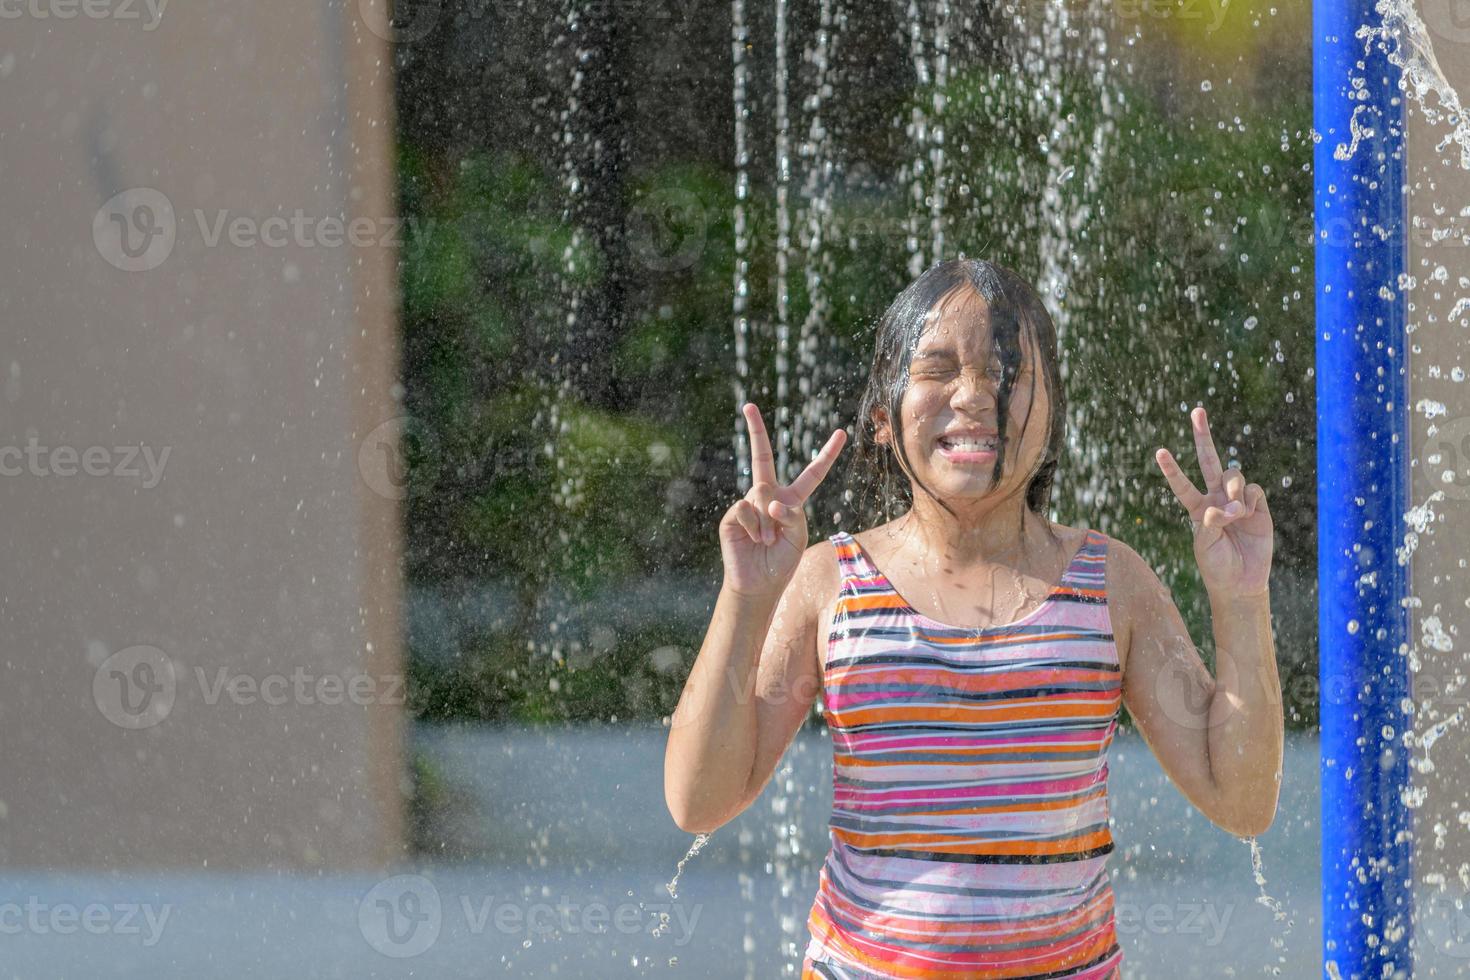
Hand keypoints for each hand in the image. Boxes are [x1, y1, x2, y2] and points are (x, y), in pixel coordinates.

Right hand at [719, 402, 846, 600]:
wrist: (758, 583)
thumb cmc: (782, 561)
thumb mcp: (798, 537)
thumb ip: (791, 515)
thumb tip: (768, 501)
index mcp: (792, 500)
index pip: (812, 473)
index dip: (827, 454)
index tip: (841, 433)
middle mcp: (768, 495)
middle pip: (761, 456)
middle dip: (755, 430)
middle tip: (748, 405)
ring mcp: (749, 503)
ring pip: (761, 494)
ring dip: (768, 522)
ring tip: (766, 541)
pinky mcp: (733, 515)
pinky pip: (746, 507)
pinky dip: (754, 525)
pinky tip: (753, 539)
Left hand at [1155, 406, 1273, 601]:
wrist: (1242, 582)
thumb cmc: (1218, 566)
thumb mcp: (1205, 547)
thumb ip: (1210, 524)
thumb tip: (1223, 506)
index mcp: (1197, 509)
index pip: (1182, 484)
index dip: (1172, 469)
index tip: (1159, 452)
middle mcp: (1216, 498)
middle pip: (1209, 461)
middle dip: (1203, 436)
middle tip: (1197, 411)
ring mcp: (1237, 500)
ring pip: (1234, 475)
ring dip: (1232, 491)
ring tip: (1234, 514)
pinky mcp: (1257, 505)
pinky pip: (1253, 489)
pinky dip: (1248, 499)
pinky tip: (1247, 514)